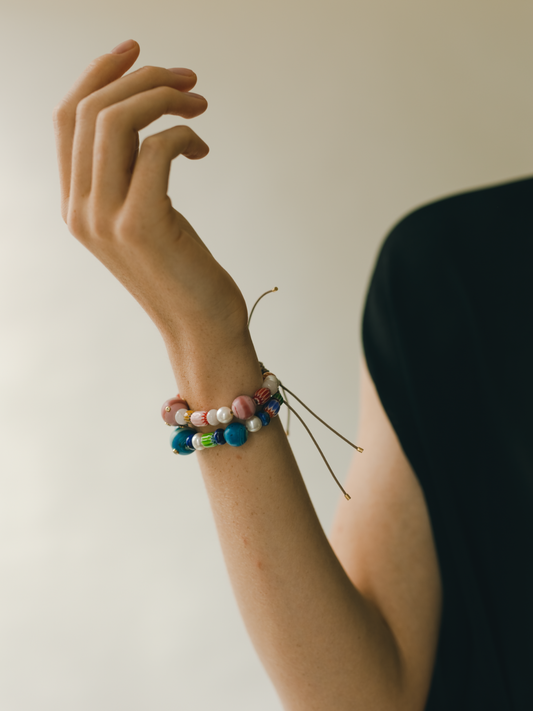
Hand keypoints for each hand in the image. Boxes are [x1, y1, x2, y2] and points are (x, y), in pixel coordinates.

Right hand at [52, 39, 248, 347]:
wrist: (200, 328)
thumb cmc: (183, 274)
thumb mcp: (144, 219)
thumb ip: (130, 178)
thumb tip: (148, 125)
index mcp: (76, 205)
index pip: (67, 119)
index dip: (98, 74)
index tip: (138, 52)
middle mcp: (80, 210)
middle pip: (91, 110)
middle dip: (143, 79)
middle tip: (189, 81)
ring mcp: (105, 218)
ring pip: (116, 121)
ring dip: (163, 97)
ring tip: (199, 103)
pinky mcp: (141, 224)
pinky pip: (156, 148)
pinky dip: (183, 134)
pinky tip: (202, 150)